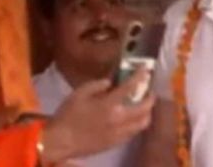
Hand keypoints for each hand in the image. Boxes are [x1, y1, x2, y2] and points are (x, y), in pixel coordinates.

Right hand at [39, 68, 154, 163]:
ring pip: (143, 123)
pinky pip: (134, 132)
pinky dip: (138, 123)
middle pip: (145, 107)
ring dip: (147, 112)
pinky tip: (133, 118)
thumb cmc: (68, 115)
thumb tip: (111, 82)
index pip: (131, 87)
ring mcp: (120, 133)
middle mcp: (119, 119)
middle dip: (150, 97)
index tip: (146, 69)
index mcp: (108, 104)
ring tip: (144, 105)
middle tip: (149, 90)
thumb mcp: (79, 93)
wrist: (62, 141)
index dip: (140, 76)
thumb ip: (97, 85)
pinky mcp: (117, 143)